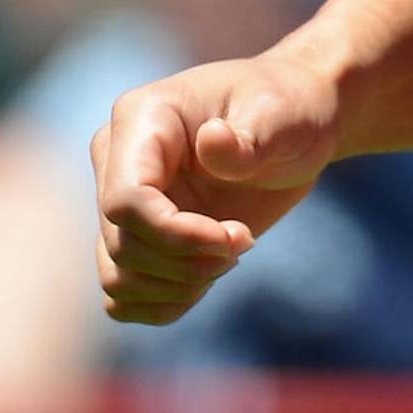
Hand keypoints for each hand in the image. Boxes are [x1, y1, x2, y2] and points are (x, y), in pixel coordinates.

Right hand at [92, 52, 342, 325]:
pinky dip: (164, 303)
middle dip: (189, 262)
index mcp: (142, 118)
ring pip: (117, 277)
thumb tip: (211, 141)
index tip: (238, 236)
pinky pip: (122, 295)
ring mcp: (123, 201)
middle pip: (122, 245)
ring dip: (179, 286)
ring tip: (230, 255)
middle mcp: (117, 160)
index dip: (176, 236)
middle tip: (245, 241)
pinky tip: (207, 279)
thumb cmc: (288, 109)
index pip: (125, 201)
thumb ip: (249, 137)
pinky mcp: (136, 235)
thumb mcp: (282, 116)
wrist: (294, 124)